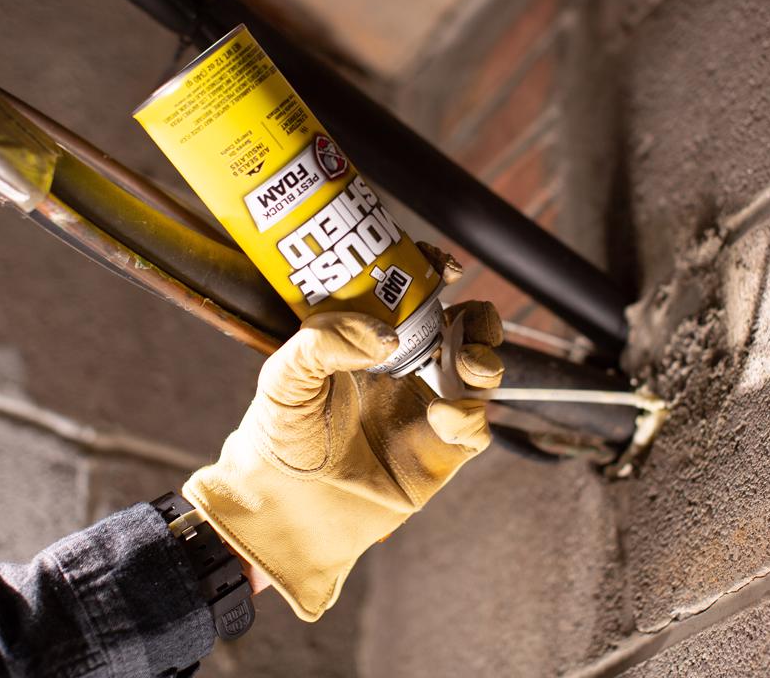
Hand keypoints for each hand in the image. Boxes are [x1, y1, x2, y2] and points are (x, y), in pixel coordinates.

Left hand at [183, 246, 502, 620]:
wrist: (287, 504)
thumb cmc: (282, 433)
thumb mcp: (284, 378)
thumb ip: (322, 343)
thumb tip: (385, 335)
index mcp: (375, 341)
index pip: (418, 296)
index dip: (437, 275)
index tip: (444, 266)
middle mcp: (408, 369)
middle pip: (466, 329)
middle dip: (481, 318)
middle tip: (468, 316)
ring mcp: (429, 407)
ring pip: (483, 373)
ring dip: (487, 360)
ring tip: (468, 366)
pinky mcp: (442, 451)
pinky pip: (476, 428)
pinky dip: (469, 417)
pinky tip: (440, 419)